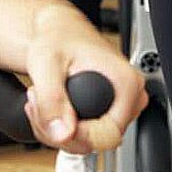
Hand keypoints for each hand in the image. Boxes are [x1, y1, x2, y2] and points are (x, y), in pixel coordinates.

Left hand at [22, 5, 147, 152]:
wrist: (60, 30)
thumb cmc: (59, 38)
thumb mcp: (47, 63)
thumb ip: (53, 99)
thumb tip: (63, 133)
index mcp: (127, 83)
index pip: (109, 135)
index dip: (76, 135)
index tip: (52, 119)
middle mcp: (132, 95)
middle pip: (98, 141)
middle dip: (60, 131)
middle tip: (40, 104)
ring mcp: (123, 104)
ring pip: (90, 141)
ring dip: (57, 130)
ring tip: (42, 102)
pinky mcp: (111, 110)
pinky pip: (87, 134)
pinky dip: (62, 127)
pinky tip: (53, 107)